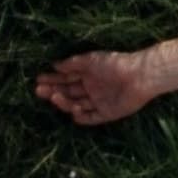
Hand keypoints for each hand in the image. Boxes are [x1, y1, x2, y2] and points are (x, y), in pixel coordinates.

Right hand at [35, 50, 151, 125]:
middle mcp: (93, 88)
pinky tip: (74, 111)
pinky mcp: (108, 113)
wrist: (139, 75)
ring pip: (77, 105)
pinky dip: (81, 116)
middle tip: (39, 90)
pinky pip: (91, 118)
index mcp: (90, 74)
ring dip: (64, 102)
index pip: (67, 78)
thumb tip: (54, 65)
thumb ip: (72, 64)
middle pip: (69, 92)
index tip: (38, 80)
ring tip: (55, 96)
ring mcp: (100, 101)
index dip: (53, 79)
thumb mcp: (91, 60)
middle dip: (53, 91)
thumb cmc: (115, 63)